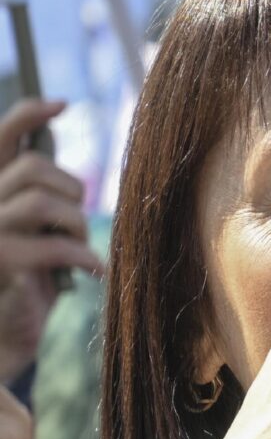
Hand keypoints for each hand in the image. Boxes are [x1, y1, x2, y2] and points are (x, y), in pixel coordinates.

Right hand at [0, 98, 104, 381]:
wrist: (5, 335)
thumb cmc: (27, 280)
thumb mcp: (35, 229)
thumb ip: (39, 192)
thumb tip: (51, 138)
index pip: (0, 137)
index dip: (27, 115)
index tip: (62, 104)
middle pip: (34, 168)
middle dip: (72, 190)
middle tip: (79, 224)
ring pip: (44, 201)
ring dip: (76, 224)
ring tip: (81, 250)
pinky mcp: (1, 262)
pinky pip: (53, 246)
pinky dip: (82, 257)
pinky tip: (93, 272)